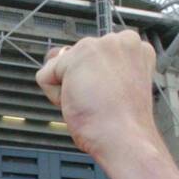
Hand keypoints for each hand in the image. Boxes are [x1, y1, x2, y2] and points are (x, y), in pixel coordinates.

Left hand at [34, 30, 166, 170]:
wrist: (124, 138)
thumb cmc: (121, 122)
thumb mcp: (110, 85)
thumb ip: (88, 66)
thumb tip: (54, 53)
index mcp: (133, 48)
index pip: (92, 58)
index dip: (93, 82)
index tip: (110, 96)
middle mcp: (120, 40)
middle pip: (74, 60)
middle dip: (79, 83)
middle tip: (101, 101)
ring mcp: (100, 44)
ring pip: (59, 67)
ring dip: (68, 89)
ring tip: (92, 102)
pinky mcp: (79, 54)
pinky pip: (45, 76)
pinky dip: (54, 96)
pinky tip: (80, 102)